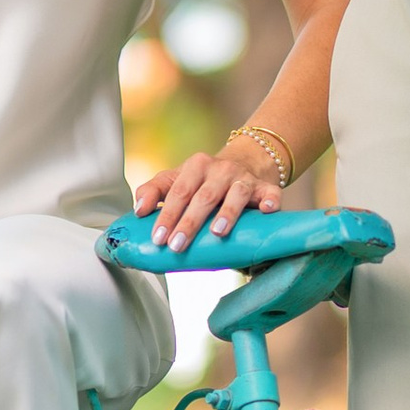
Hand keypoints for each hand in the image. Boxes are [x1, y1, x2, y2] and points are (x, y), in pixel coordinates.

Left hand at [135, 142, 284, 247]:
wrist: (244, 164)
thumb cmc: (202, 181)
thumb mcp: (176, 180)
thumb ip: (153, 191)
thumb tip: (138, 211)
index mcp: (195, 166)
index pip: (179, 191)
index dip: (167, 215)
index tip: (158, 238)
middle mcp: (220, 169)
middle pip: (204, 196)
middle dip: (189, 222)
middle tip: (177, 245)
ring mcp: (244, 178)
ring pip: (236, 194)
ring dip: (227, 213)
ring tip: (217, 232)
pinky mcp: (265, 188)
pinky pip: (270, 193)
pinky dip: (270, 201)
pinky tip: (267, 210)